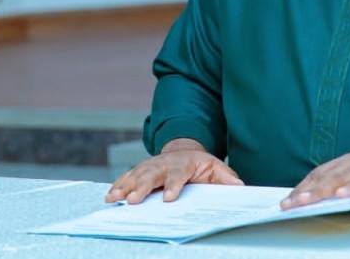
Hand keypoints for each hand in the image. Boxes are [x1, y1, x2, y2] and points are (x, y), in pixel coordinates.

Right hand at [104, 138, 242, 203]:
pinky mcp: (141, 170)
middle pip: (152, 174)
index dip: (174, 185)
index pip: (179, 174)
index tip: (169, 199)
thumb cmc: (201, 164)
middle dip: (142, 187)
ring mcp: (151, 165)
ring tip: (114, 198)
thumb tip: (239, 188)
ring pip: (136, 175)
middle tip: (133, 200)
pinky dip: (118, 185)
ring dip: (125, 186)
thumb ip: (226, 179)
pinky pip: (128, 177)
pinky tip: (110, 195)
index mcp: (184, 163)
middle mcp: (164, 163)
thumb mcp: (217, 168)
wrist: (185, 150)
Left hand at [280, 150, 349, 209]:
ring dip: (321, 190)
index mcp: (346, 162)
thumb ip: (341, 185)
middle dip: (305, 191)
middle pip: (324, 177)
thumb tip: (319, 198)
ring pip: (339, 179)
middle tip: (289, 204)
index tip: (287, 200)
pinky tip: (341, 195)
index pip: (318, 174)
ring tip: (306, 200)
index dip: (302, 187)